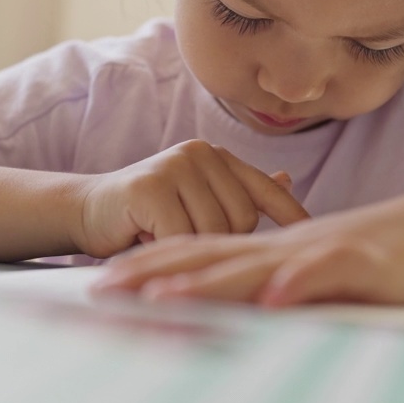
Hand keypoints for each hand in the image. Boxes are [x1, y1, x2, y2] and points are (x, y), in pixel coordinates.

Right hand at [72, 140, 308, 258]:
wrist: (87, 212)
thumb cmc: (147, 216)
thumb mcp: (196, 203)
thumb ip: (237, 194)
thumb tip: (288, 178)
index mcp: (218, 158)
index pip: (266, 189)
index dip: (291, 214)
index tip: (316, 237)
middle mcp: (202, 154)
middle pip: (242, 218)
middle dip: (219, 242)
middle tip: (183, 238)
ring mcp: (176, 165)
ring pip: (214, 230)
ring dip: (190, 248)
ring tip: (163, 235)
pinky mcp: (151, 185)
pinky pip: (183, 236)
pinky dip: (169, 249)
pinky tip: (148, 236)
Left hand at [89, 192, 403, 306]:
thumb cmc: (375, 259)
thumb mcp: (311, 274)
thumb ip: (270, 284)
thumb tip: (227, 306)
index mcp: (270, 252)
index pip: (200, 254)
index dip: (150, 266)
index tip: (102, 281)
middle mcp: (284, 250)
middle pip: (211, 258)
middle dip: (155, 274)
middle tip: (103, 289)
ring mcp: (320, 255)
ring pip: (258, 267)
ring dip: (210, 281)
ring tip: (164, 296)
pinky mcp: (362, 266)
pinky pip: (326, 275)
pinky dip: (298, 285)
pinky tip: (273, 299)